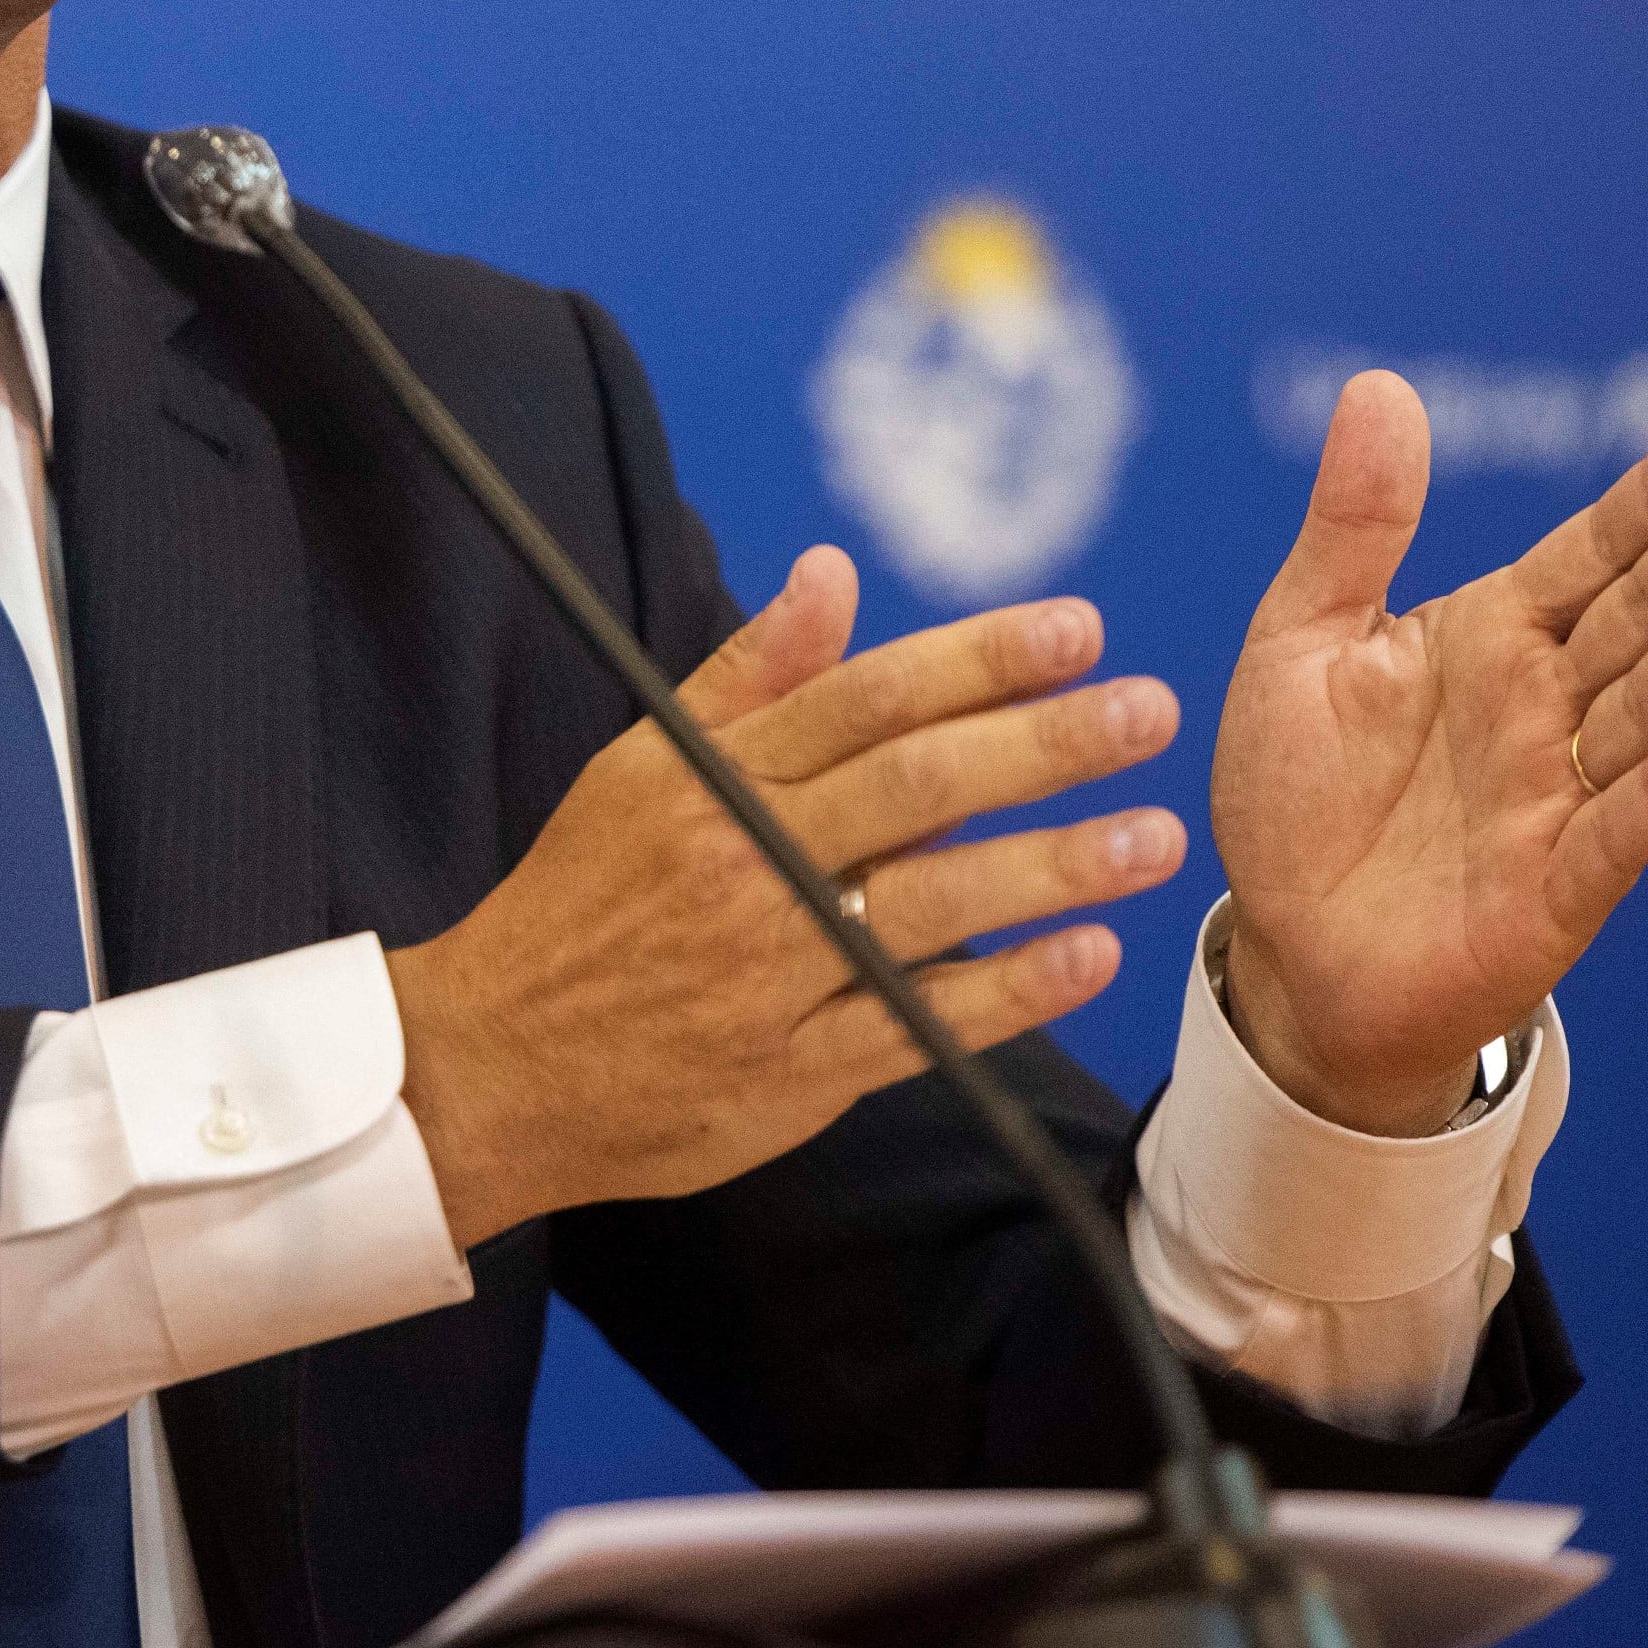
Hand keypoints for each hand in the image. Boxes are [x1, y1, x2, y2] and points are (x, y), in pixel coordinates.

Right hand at [388, 547, 1190, 1246]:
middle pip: (915, 787)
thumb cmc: (579, 901)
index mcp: (711, 781)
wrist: (494, 1065)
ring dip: (1054, 867)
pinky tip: (1088, 957)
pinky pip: (919, 1027)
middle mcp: (746, 865)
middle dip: (1043, 744)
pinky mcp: (791, 1073)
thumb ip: (747, 676)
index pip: (866, 697)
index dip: (978, 658)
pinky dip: (1008, 992)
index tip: (1076, 630)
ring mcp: (771, 973)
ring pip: (931, 906)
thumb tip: (832, 574)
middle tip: (1149, 711)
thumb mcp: (639, 768)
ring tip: (1153, 835)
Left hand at [1212, 372, 1647, 1135]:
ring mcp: (1557, 796)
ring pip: (1645, 713)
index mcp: (1492, 635)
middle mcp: (1543, 706)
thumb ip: (1352, 527)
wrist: (1286, 953)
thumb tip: (1380, 385)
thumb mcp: (1300, 640)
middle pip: (1639, 618)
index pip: (1591, 554)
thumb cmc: (1298, 793)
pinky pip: (1615, 831)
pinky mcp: (1554, 890)